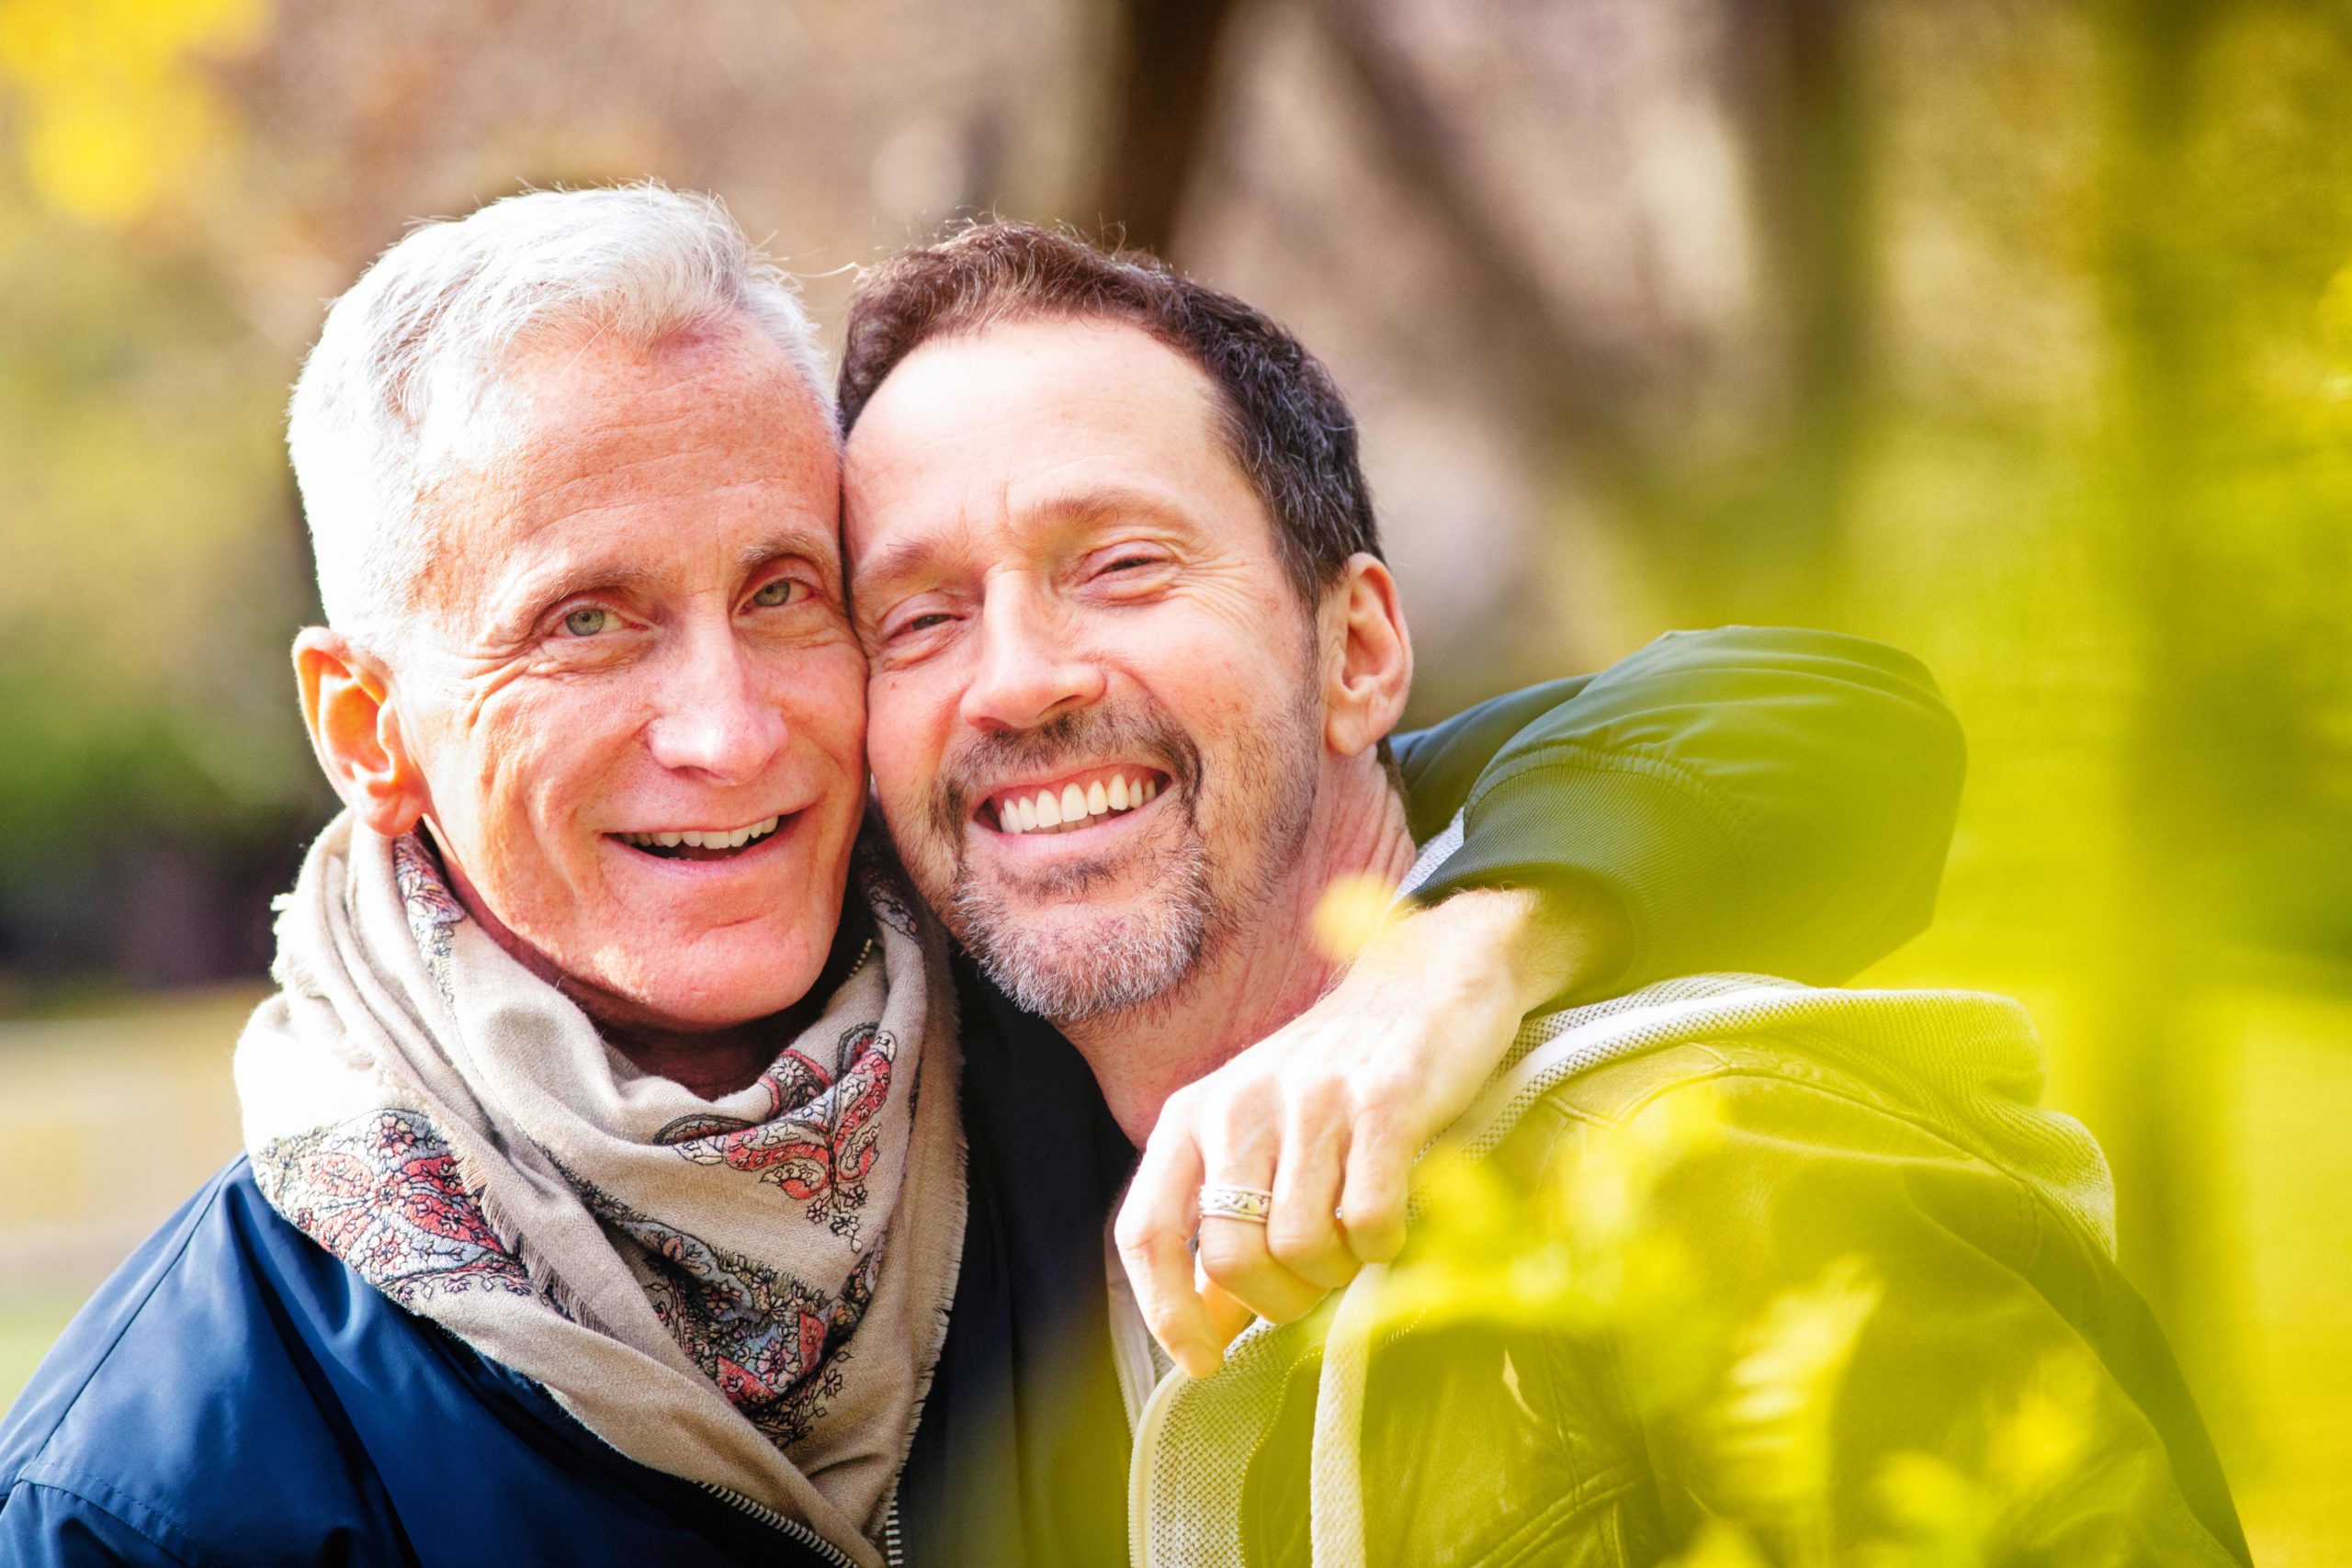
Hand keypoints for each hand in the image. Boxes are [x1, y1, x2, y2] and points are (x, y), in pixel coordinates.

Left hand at [1113, 881, 1621, 1376]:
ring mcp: (1311, 1099)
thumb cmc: (1334, 1081)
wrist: (1423, 982)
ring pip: (1301, 1248)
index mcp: (1193, 1114)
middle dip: (1280, 1302)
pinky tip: (1393, 1219)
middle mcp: (1240, 1103)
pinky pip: (1369, 1221)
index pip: (1146, 1232)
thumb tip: (1202, 1336)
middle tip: (1316, 1284)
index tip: (1203, 1362)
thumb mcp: (1259, 1143)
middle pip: (1231, 1260)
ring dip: (1339, 1272)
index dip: (1166, 1314)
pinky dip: (1384, 1246)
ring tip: (1356, 1239)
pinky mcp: (1385, 1100)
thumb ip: (1226, 1234)